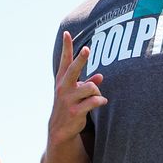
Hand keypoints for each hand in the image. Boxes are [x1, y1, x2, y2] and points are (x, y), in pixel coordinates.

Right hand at [47, 30, 107, 146]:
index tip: (67, 33)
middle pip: (73, 69)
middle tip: (87, 49)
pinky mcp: (75, 111)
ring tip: (97, 97)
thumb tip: (101, 76)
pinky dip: (101, 100)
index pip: (64, 61)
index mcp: (62, 80)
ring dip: (98, 92)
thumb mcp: (75, 92)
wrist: (60, 129)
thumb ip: (87, 83)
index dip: (67, 47)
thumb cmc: (69, 106)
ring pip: (91, 87)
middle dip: (81, 59)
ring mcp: (68, 99)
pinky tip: (102, 102)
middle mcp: (63, 88)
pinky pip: (94, 101)